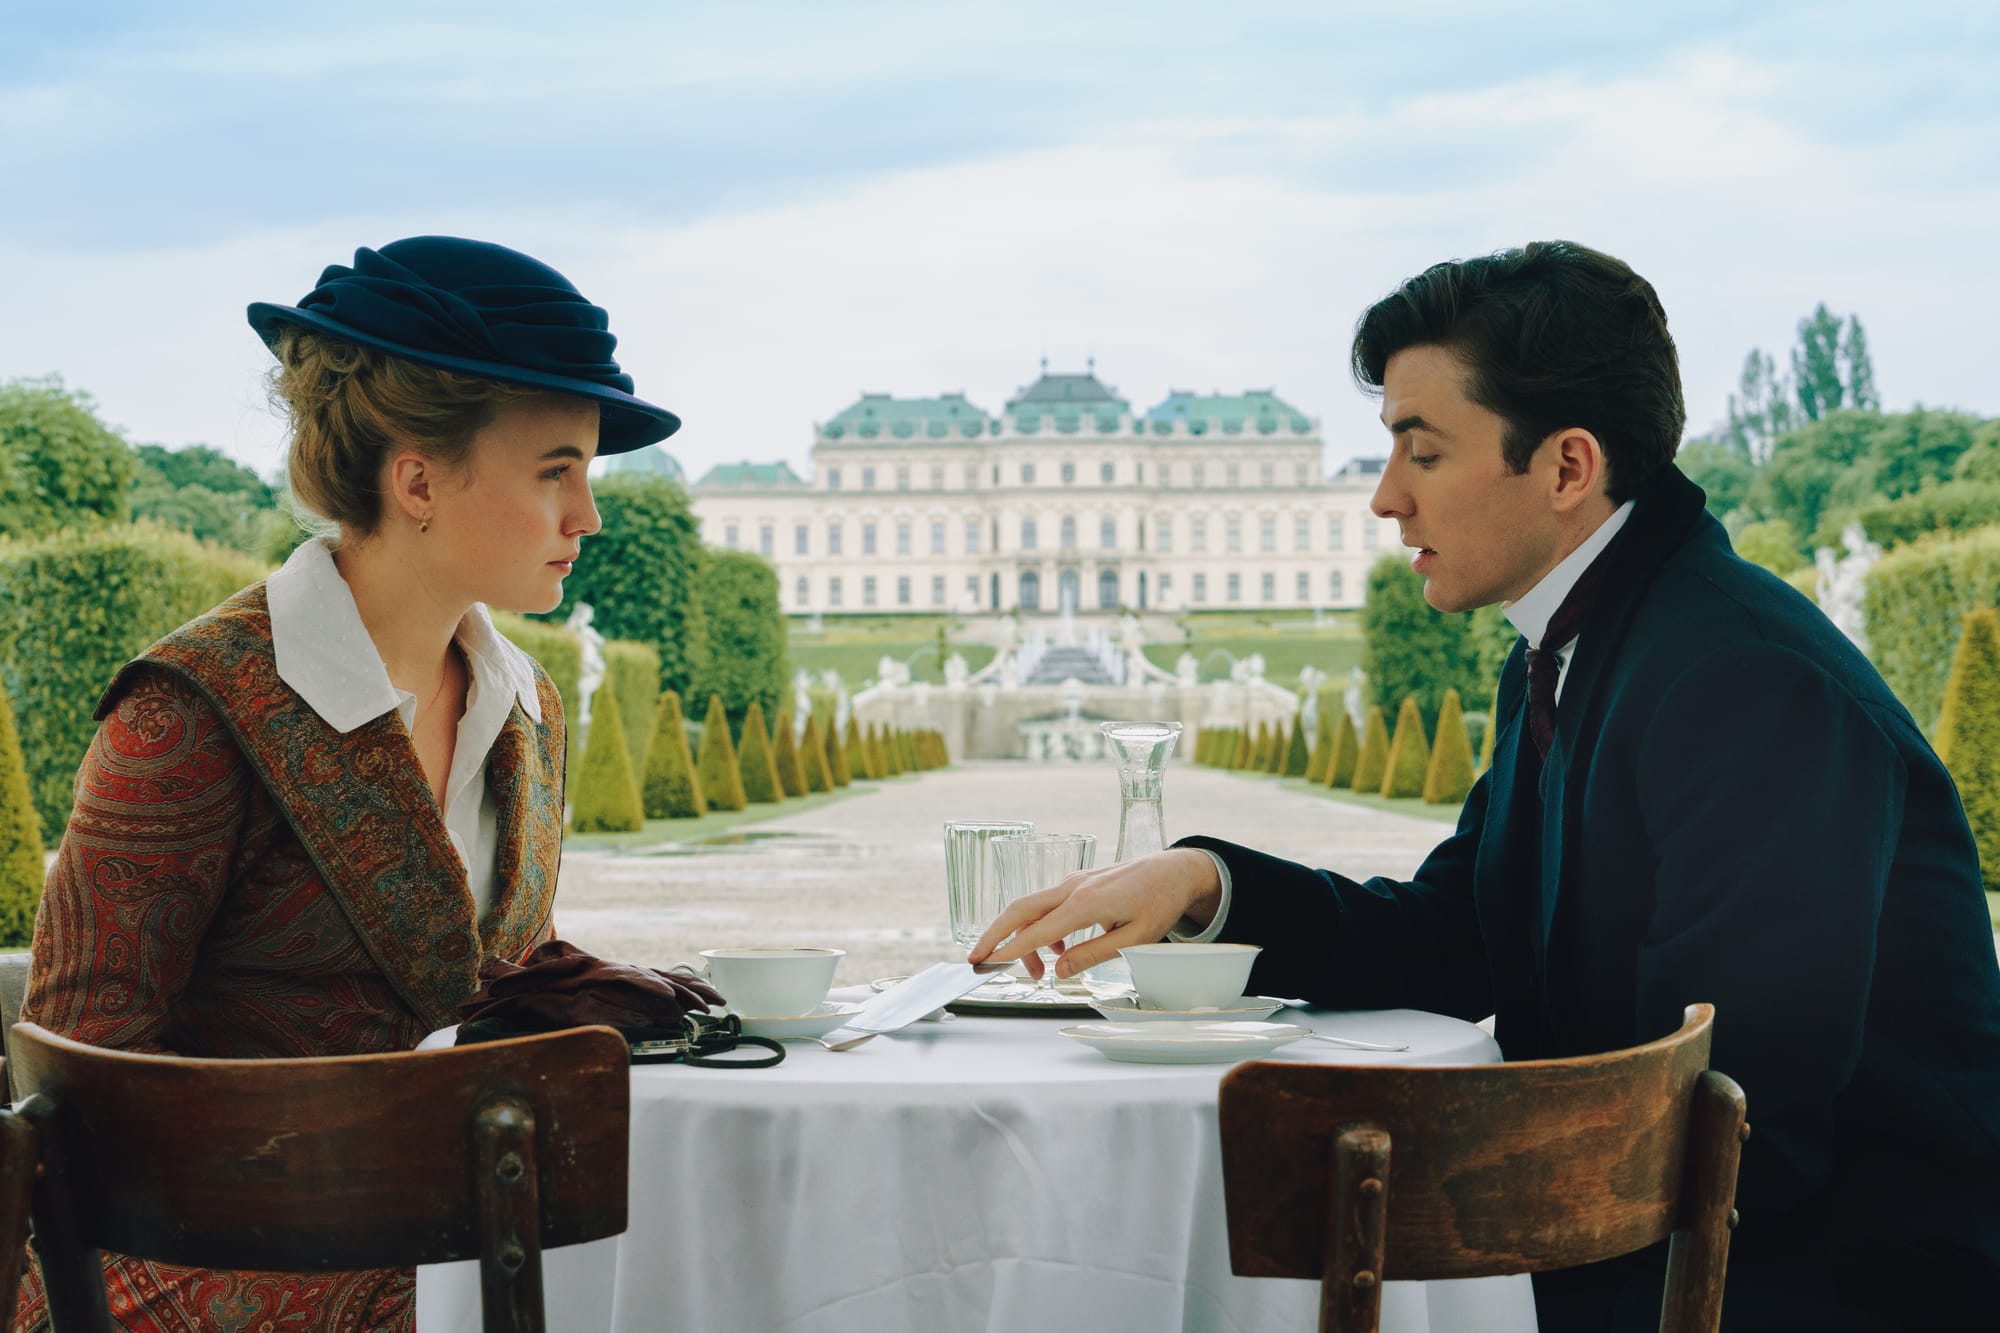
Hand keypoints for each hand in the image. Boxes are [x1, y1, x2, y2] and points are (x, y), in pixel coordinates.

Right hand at [967, 848, 1221, 979]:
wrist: (1176, 870)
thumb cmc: (1160, 903)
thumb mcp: (1134, 938)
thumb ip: (1094, 955)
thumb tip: (1059, 970)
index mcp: (1086, 903)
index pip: (1037, 930)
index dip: (1010, 949)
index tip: (987, 963)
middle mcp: (1073, 888)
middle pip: (1020, 909)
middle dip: (994, 934)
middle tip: (975, 959)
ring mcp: (1074, 882)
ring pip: (1032, 907)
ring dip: (1023, 937)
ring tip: (1037, 972)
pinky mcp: (1078, 882)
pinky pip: (1048, 904)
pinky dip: (1041, 927)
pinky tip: (1059, 949)